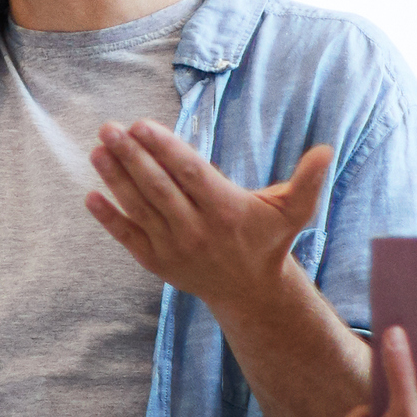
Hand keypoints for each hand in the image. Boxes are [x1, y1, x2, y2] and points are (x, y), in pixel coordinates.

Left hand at [85, 125, 330, 319]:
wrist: (249, 292)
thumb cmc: (269, 240)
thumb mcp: (293, 211)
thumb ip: (308, 180)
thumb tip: (326, 149)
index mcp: (226, 210)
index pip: (190, 174)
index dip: (165, 149)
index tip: (142, 124)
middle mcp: (197, 230)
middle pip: (159, 188)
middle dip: (132, 156)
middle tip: (109, 127)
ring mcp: (174, 248)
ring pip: (140, 208)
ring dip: (115, 179)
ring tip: (97, 149)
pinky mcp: (156, 263)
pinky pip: (128, 238)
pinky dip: (109, 218)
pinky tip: (90, 195)